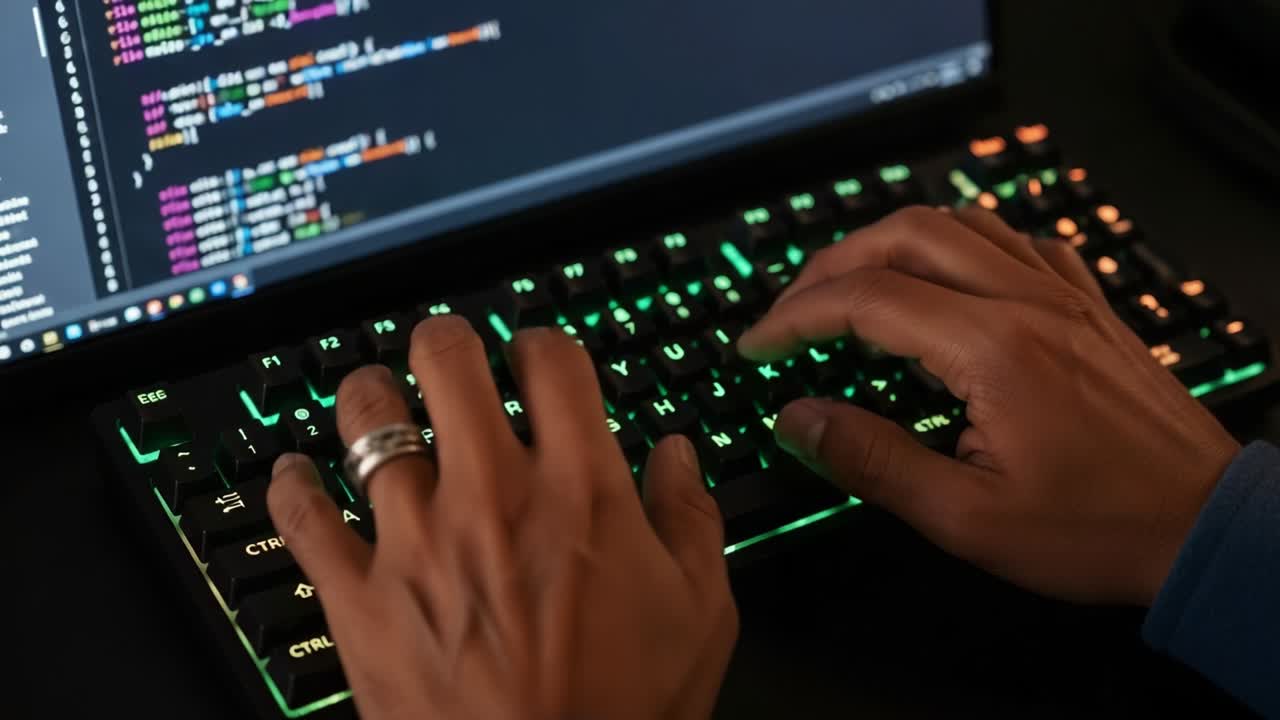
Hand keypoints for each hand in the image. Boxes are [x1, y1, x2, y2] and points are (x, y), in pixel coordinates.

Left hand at [267, 318, 736, 719]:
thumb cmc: (623, 714)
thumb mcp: (699, 612)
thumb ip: (690, 518)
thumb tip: (676, 454)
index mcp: (579, 491)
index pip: (551, 362)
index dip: (543, 344)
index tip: (538, 360)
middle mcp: (491, 498)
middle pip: (448, 360)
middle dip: (448, 342)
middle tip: (449, 356)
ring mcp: (416, 542)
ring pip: (366, 417)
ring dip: (371, 395)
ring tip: (378, 398)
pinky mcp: (359, 597)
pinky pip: (302, 516)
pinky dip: (291, 485)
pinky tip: (294, 474)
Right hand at [739, 206, 1240, 606]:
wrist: (1207, 527)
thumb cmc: (1098, 530)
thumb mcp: (967, 517)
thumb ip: (872, 460)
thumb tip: (797, 419)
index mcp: (991, 347)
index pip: (864, 299)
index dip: (794, 317)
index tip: (758, 347)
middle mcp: (1026, 300)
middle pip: (904, 235)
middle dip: (830, 265)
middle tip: (790, 310)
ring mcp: (1063, 294)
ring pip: (958, 223)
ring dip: (888, 242)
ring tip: (848, 283)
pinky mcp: (1088, 305)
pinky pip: (1016, 239)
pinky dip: (961, 242)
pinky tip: (947, 274)